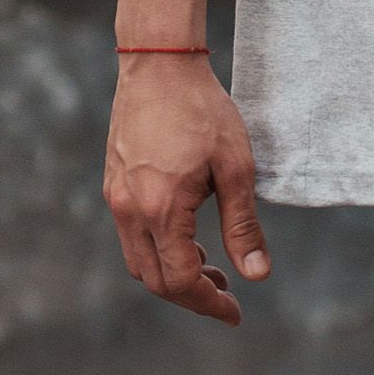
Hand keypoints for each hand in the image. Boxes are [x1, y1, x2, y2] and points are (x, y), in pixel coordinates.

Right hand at [103, 54, 271, 325]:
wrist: (161, 63)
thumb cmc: (203, 109)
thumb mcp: (235, 166)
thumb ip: (243, 224)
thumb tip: (258, 274)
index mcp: (161, 210)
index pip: (180, 279)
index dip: (208, 302)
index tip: (235, 311)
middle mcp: (130, 210)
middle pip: (155, 278)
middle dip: (191, 293)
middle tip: (226, 292)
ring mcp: (117, 197)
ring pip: (140, 259)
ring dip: (173, 272)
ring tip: (211, 265)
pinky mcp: (115, 183)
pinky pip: (132, 234)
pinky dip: (158, 247)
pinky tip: (187, 235)